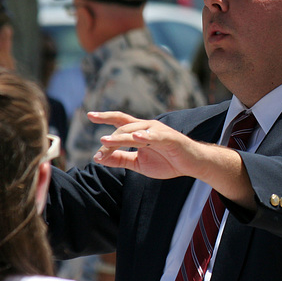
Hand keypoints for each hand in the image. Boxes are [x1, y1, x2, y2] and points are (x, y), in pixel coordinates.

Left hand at [88, 111, 207, 180]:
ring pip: (135, 131)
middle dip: (111, 138)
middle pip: (124, 127)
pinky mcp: (170, 138)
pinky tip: (136, 137)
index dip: (105, 117)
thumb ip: (120, 159)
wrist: (192, 164)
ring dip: (120, 137)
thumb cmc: (167, 161)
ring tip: (106, 141)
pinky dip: (146, 136)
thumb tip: (98, 157)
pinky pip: (156, 136)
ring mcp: (158, 131)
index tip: (89, 115)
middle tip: (100, 149)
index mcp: (140, 131)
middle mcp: (147, 127)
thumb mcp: (138, 163)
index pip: (120, 121)